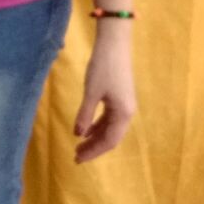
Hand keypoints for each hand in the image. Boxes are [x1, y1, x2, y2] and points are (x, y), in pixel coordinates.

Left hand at [73, 30, 136, 163]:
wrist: (114, 45)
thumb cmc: (103, 68)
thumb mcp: (91, 93)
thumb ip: (85, 115)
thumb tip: (78, 134)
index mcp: (123, 114)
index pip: (108, 141)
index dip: (93, 152)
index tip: (78, 159)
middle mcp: (127, 113)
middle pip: (111, 137)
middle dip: (94, 148)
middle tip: (76, 156)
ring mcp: (124, 105)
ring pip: (110, 128)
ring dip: (95, 137)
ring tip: (79, 146)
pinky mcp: (119, 97)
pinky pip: (109, 118)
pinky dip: (97, 125)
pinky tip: (85, 129)